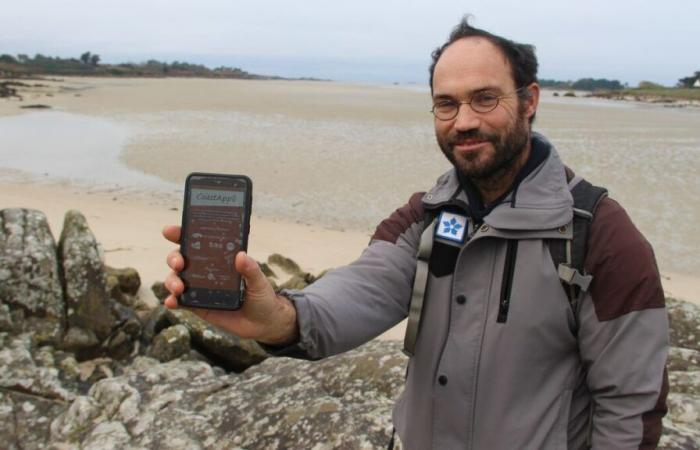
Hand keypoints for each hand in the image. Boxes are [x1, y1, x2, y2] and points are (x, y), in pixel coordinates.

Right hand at [162, 225, 298, 345]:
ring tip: (178, 288)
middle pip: (181, 259)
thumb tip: (241, 255)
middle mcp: (206, 270)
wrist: (264, 324)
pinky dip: (172, 301)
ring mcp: (200, 288)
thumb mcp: (260, 282)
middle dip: (174, 258)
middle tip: (179, 264)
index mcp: (219, 258)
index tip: (170, 231)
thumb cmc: (262, 296)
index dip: (181, 234)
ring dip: (171, 281)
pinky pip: (181, 302)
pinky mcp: (198, 306)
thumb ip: (251, 270)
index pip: (197, 242)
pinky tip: (171, 302)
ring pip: (176, 279)